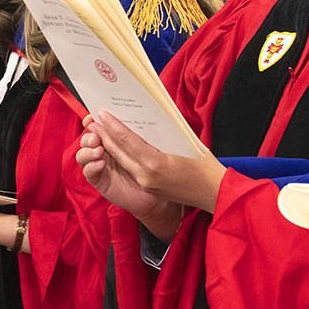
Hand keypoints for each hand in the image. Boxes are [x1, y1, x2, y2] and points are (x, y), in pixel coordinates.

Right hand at [76, 120, 185, 238]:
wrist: (157, 195)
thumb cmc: (154, 171)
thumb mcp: (145, 149)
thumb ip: (132, 136)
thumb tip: (125, 117)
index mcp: (112, 141)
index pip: (97, 128)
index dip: (91, 122)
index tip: (93, 117)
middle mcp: (103, 153)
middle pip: (86, 140)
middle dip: (88, 136)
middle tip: (96, 137)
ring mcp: (100, 167)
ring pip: (83, 155)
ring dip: (87, 151)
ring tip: (99, 151)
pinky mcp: (100, 182)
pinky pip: (88, 172)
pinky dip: (91, 166)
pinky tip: (100, 164)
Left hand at [85, 112, 225, 215]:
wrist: (215, 195)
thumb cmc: (206, 166)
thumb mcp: (187, 144)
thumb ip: (163, 135)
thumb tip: (146, 120)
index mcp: (156, 164)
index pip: (128, 141)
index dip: (113, 126)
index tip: (102, 113)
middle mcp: (146, 176)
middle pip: (120, 151)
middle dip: (105, 134)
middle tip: (93, 118)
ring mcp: (146, 184)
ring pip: (123, 160)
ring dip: (109, 145)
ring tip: (99, 130)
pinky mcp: (149, 188)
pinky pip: (131, 168)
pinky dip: (122, 155)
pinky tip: (116, 145)